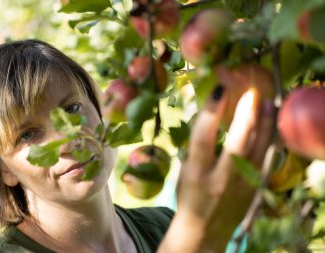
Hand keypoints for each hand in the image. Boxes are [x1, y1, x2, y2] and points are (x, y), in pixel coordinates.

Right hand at [159, 85, 274, 251]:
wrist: (204, 229)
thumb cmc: (189, 195)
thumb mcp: (185, 170)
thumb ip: (197, 146)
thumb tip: (212, 113)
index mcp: (196, 173)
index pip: (203, 138)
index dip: (211, 111)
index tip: (220, 89)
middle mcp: (220, 179)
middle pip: (237, 143)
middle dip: (245, 115)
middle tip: (251, 92)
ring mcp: (242, 186)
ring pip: (258, 150)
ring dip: (264, 124)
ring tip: (268, 101)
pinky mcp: (255, 189)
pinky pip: (266, 160)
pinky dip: (270, 139)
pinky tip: (272, 124)